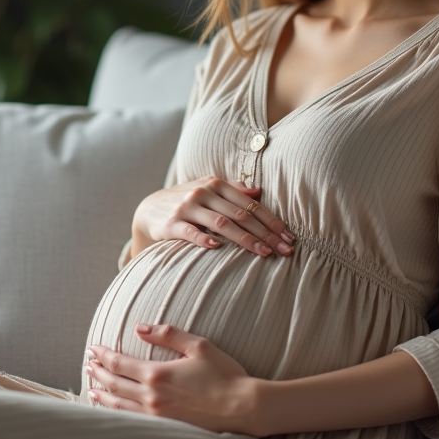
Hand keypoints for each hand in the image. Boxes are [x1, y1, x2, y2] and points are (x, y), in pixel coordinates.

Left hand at [85, 324, 262, 435]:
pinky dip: (117, 412)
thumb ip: (167, 334)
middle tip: (87, 364)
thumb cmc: (224, 374)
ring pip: (119, 405)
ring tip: (92, 389)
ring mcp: (157, 415)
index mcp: (157, 374)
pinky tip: (114, 408)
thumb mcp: (198, 345)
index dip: (102, 355)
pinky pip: (132, 419)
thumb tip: (140, 327)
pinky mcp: (166, 426)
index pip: (119, 363)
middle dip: (97, 373)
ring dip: (102, 395)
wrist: (242, 407)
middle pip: (114, 384)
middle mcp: (152, 397)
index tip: (92, 349)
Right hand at [133, 177, 294, 257]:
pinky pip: (191, 233)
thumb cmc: (187, 201)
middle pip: (241, 215)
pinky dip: (205, 240)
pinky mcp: (171, 224)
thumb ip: (233, 190)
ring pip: (222, 224)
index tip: (289, 237)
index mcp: (216, 185)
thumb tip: (259, 191)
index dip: (272, 221)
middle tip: (285, 250)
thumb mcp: (208, 190)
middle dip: (266, 233)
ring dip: (246, 239)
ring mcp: (187, 208)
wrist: (150, 209)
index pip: (250, 204)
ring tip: (264, 253)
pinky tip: (219, 248)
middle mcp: (203, 193)